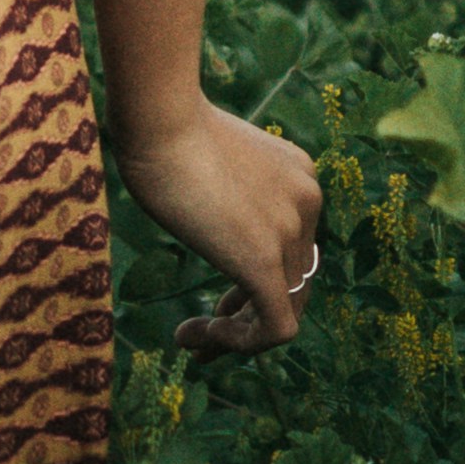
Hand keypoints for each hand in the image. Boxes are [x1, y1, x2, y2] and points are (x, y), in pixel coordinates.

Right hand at [112, 92, 322, 350]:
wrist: (158, 119)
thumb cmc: (160, 129)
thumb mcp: (208, 160)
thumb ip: (224, 193)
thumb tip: (204, 216)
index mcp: (298, 177)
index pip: (293, 250)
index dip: (257, 283)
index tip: (218, 302)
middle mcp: (306, 203)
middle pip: (295, 283)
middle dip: (250, 315)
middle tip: (205, 331)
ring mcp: (290, 231)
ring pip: (285, 310)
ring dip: (236, 335)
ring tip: (192, 343)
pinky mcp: (265, 261)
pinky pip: (274, 328)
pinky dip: (237, 344)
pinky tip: (193, 338)